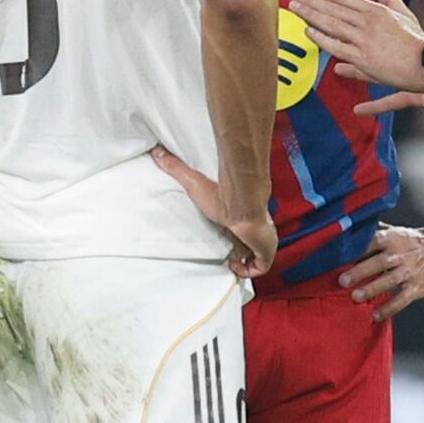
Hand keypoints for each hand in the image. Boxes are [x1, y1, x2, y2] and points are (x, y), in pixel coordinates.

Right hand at [152, 144, 277, 279]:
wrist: (242, 204)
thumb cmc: (222, 196)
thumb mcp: (194, 183)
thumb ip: (176, 168)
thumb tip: (156, 151)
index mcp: (243, 216)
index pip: (243, 228)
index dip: (235, 236)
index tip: (223, 238)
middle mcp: (255, 228)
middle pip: (252, 244)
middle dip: (241, 251)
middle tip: (226, 254)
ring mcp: (263, 241)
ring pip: (259, 258)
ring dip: (245, 263)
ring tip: (231, 262)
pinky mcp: (266, 252)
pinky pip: (260, 268)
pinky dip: (247, 271)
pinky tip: (234, 266)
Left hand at [286, 0, 423, 105]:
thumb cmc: (417, 42)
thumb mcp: (405, 15)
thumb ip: (390, 0)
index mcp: (376, 10)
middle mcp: (368, 21)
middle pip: (332, 7)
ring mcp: (364, 39)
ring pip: (331, 23)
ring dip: (309, 14)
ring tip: (294, 7)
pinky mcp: (363, 57)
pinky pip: (337, 46)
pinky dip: (321, 37)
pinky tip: (308, 31)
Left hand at [336, 222, 423, 318]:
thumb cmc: (415, 241)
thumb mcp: (397, 232)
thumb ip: (375, 233)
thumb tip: (350, 231)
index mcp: (393, 239)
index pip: (371, 242)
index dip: (356, 251)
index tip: (338, 259)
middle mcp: (400, 254)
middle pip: (378, 262)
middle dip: (360, 272)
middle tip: (342, 281)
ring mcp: (410, 271)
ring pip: (389, 280)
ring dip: (372, 289)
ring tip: (356, 297)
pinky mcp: (418, 286)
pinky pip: (402, 299)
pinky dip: (390, 308)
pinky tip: (376, 315)